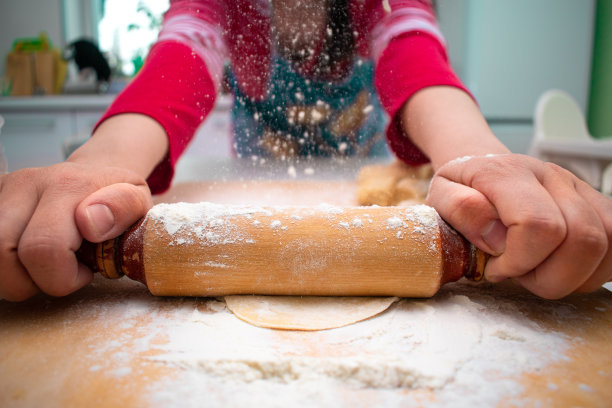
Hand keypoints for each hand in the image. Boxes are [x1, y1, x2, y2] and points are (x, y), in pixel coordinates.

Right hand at [0, 162, 152, 300]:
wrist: (95, 174)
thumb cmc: (118, 200)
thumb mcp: (140, 203)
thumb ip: (125, 209)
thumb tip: (89, 222)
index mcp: (69, 184)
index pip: (44, 248)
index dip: (63, 277)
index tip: (86, 271)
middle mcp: (28, 183)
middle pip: (2, 254)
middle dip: (32, 282)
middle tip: (62, 274)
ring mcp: (3, 190)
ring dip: (12, 277)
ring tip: (43, 267)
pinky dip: (2, 266)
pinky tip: (23, 260)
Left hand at [427, 154, 611, 298]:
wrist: (483, 169)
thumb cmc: (461, 189)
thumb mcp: (440, 196)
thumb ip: (461, 210)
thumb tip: (497, 237)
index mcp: (509, 172)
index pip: (539, 225)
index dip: (520, 261)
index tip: (496, 268)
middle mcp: (553, 176)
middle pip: (582, 240)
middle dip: (548, 277)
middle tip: (517, 274)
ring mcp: (581, 189)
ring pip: (607, 246)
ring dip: (571, 277)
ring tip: (536, 270)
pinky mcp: (598, 205)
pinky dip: (592, 271)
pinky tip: (560, 268)